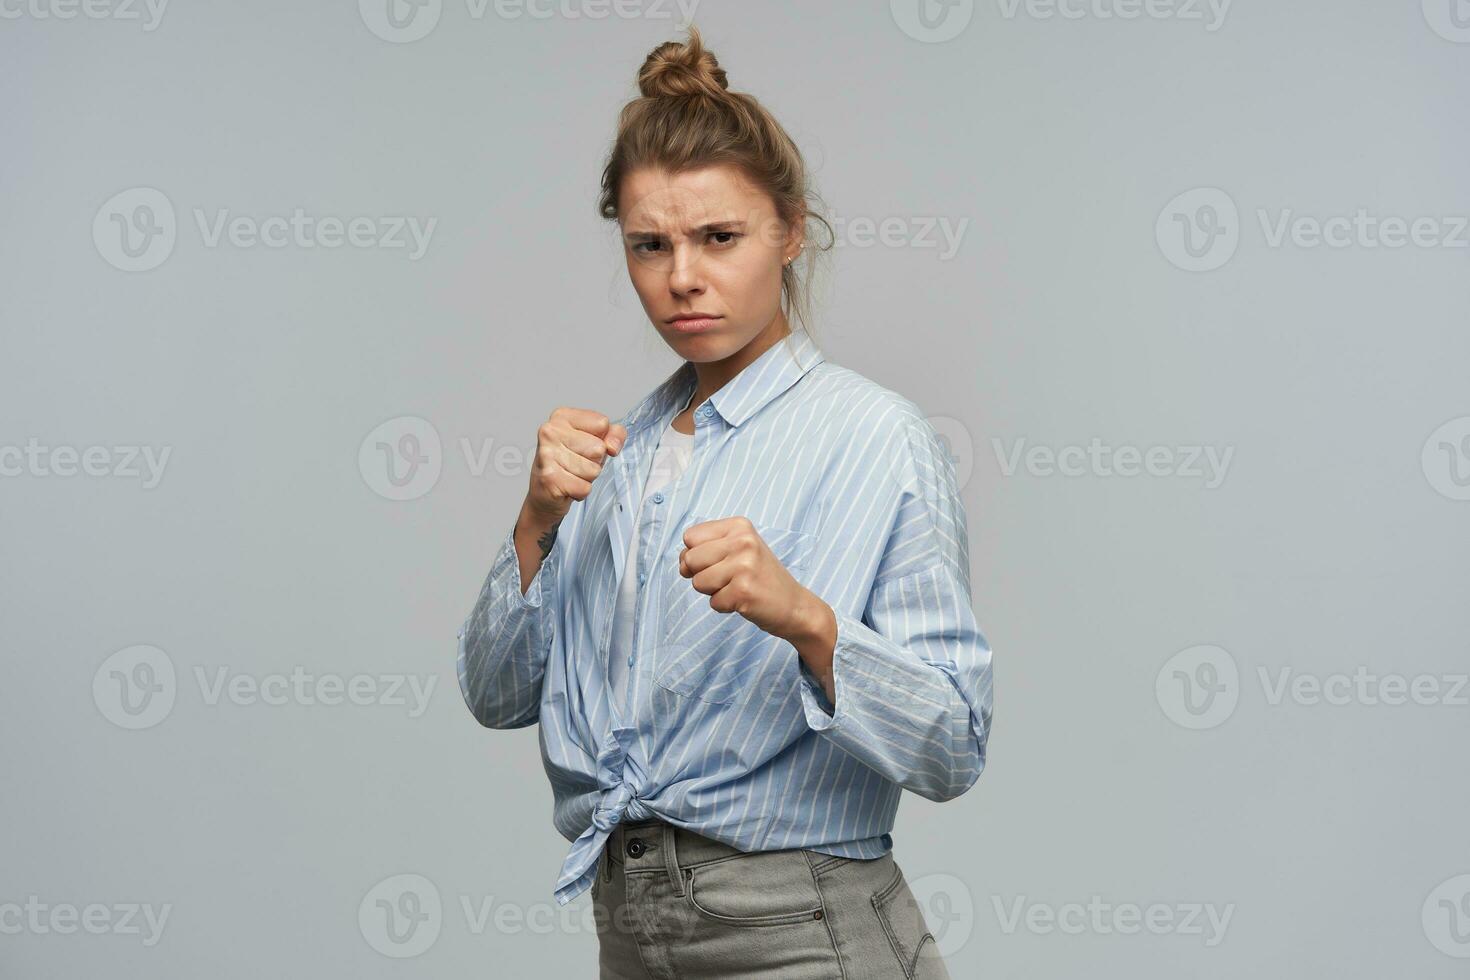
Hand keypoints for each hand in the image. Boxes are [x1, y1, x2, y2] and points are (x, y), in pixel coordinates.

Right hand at [523, 407, 626, 529]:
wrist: (544, 491)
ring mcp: (547, 454)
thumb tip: (612, 446)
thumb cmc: (570, 462)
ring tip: (572, 474)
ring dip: (587, 478)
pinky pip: (584, 487)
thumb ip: (614, 434)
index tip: (587, 445)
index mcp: (562, 416)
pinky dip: (580, 491)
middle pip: (599, 448)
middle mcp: (550, 432)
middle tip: (577, 463)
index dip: (602, 439)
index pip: (602, 423)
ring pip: (593, 470)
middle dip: (594, 461)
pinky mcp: (549, 478)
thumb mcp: (596, 440)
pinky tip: (567, 486)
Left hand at [675, 516, 813, 639]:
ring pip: (698, 582)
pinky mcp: (744, 591)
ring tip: (737, 587)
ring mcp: (744, 565)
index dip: (696, 554)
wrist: (794, 605)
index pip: (690, 536)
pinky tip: (744, 600)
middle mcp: (743, 541)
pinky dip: (725, 606)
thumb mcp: (737, 549)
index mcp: (739, 525)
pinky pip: (713, 602)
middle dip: (702, 574)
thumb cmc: (759, 577)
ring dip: (713, 591)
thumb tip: (682, 565)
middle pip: (689, 558)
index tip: (718, 562)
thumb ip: (706, 549)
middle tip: (730, 578)